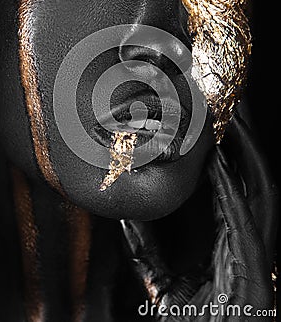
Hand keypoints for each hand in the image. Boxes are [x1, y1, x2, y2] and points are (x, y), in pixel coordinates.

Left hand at [121, 113, 277, 320]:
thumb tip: (124, 219)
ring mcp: (254, 249)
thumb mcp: (161, 279)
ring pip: (259, 189)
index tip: (209, 123)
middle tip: (232, 103)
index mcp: (230, 239)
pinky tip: (219, 164)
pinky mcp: (252, 263)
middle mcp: (247, 237)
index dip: (226, 152)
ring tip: (235, 118)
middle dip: (245, 140)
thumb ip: (145, 250)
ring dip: (248, 153)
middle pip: (252, 176)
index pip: (232, 185)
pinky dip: (232, 189)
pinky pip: (244, 218)